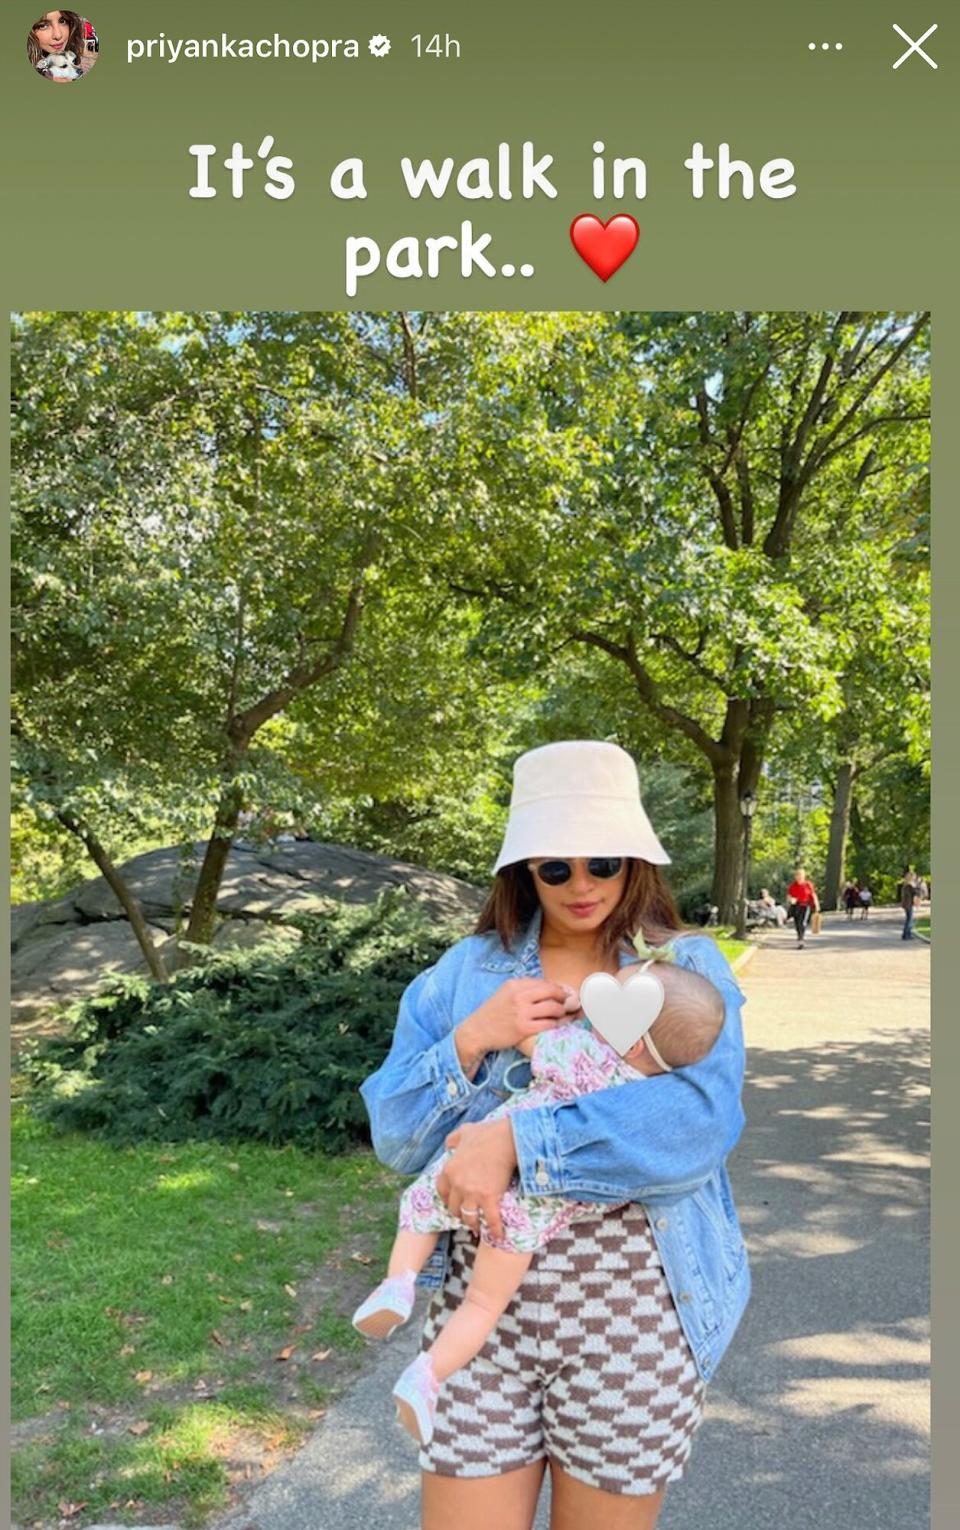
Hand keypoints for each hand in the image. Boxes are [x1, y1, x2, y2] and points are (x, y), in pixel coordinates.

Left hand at [436, 1118, 517, 1241]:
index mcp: (449, 1170)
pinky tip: (499, 1236)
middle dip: (459, 1213)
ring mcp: (472, 1193)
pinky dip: (495, 1230)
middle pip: (453, 1207)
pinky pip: (490, 1220)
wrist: (508, 1139)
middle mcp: (458, 1184)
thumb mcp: (465, 1131)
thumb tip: (448, 1145)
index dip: (447, 1200)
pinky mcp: (489, 1198)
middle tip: (467, 1216)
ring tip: (478, 1227)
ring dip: (473, 1224)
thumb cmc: (488, 1134)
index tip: (453, 1203)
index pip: (441, 1192)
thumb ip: (453, 1139)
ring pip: (468, 1217)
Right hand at [455, 977, 571, 1074]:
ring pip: (553, 1008)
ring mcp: (521, 1013)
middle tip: (568, 1003)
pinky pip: (548, 1025)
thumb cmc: (493, 1012)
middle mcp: (519, 996)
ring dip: (562, 1012)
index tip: (564, 994)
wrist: (477, 1031)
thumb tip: (550, 988)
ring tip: (563, 1015)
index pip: (544, 982)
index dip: (558, 988)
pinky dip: (556, 1024)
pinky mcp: (523, 1029)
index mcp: (515, 985)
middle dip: (564, 998)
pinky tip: (557, 1025)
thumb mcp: (505, 993)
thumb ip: (524, 988)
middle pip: (552, 992)